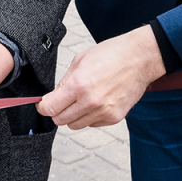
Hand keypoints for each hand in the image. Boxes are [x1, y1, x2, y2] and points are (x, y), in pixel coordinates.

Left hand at [37, 25, 165, 129]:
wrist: (138, 58)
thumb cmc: (110, 54)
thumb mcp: (80, 60)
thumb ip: (64, 81)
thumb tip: (53, 97)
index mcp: (78, 85)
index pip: (50, 108)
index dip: (43, 107)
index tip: (42, 104)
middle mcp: (90, 102)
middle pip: (60, 120)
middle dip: (56, 111)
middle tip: (60, 101)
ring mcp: (103, 112)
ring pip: (75, 125)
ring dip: (72, 115)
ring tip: (80, 99)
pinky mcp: (114, 118)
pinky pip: (92, 124)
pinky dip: (88, 116)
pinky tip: (94, 101)